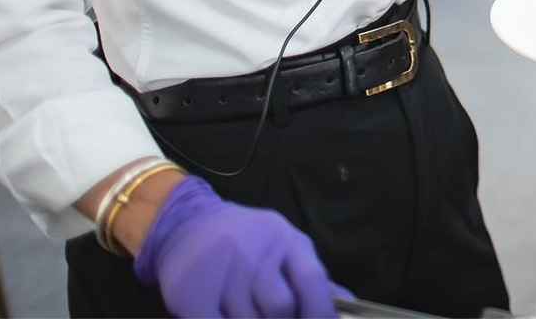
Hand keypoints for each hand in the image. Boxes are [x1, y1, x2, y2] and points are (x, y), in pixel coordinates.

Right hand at [134, 176, 345, 317]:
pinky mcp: (191, 292)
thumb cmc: (247, 241)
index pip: (312, 280)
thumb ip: (311, 276)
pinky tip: (221, 313)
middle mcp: (254, 250)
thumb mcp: (285, 246)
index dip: (320, 311)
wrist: (189, 225)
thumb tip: (346, 302)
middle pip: (279, 308)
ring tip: (241, 307)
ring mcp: (221, 269)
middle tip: (268, 313)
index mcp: (284, 239)